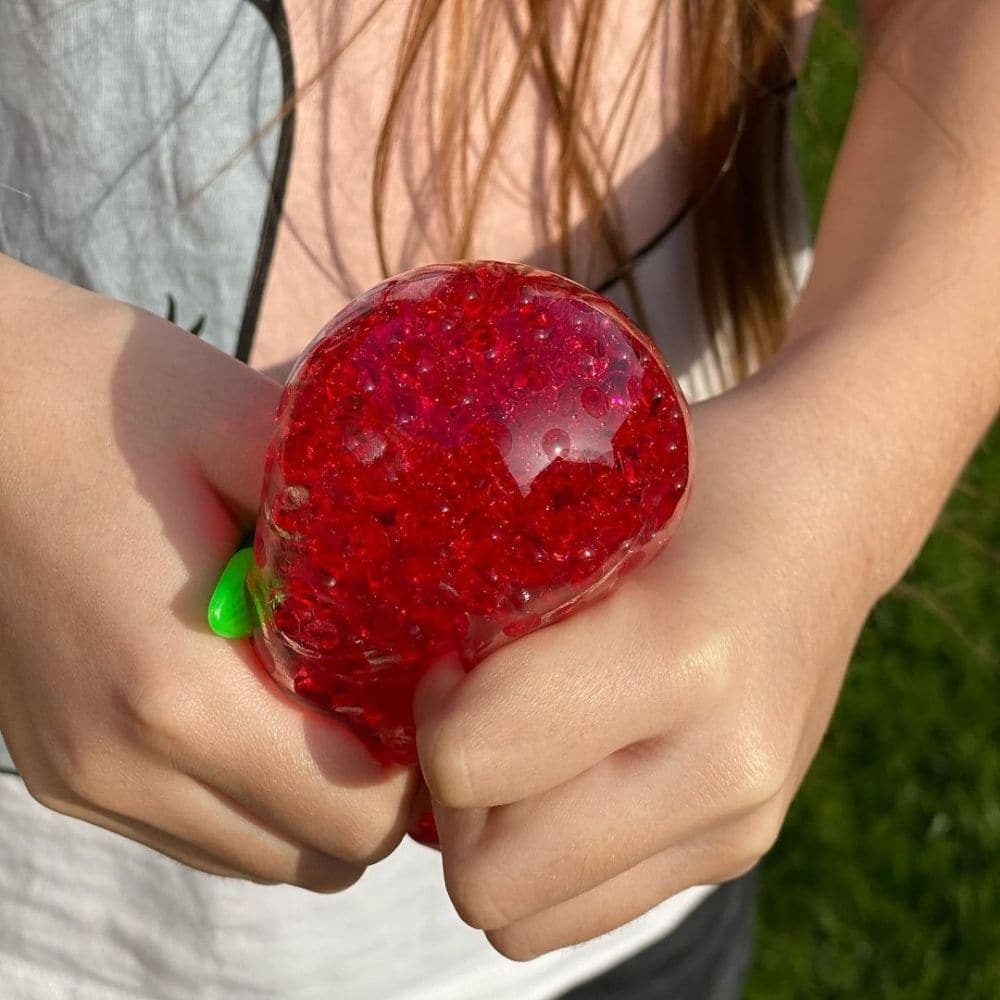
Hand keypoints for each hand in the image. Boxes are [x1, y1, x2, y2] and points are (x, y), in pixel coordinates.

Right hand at [0, 257, 418, 889]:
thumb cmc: (97, 399)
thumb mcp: (238, 428)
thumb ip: (343, 511)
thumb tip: (443, 570)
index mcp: (175, 690)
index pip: (357, 815)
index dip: (420, 760)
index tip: (429, 684)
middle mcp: (121, 763)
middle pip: (318, 857)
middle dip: (377, 788)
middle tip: (387, 689)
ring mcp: (84, 778)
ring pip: (257, 855)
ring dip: (312, 797)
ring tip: (320, 692)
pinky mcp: (63, 770)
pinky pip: (195, 827)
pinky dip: (249, 791)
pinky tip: (253, 699)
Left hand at [413, 369, 882, 958]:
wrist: (825, 517)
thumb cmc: (697, 482)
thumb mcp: (590, 500)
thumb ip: (495, 588)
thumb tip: (391, 674)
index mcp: (680, 653)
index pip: (470, 758)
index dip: (433, 708)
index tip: (455, 655)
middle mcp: (721, 764)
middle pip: (488, 877)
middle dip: (451, 795)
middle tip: (472, 708)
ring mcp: (738, 824)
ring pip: (527, 920)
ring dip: (493, 839)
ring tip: (516, 742)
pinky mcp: (740, 849)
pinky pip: (583, 910)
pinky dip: (545, 856)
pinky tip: (566, 769)